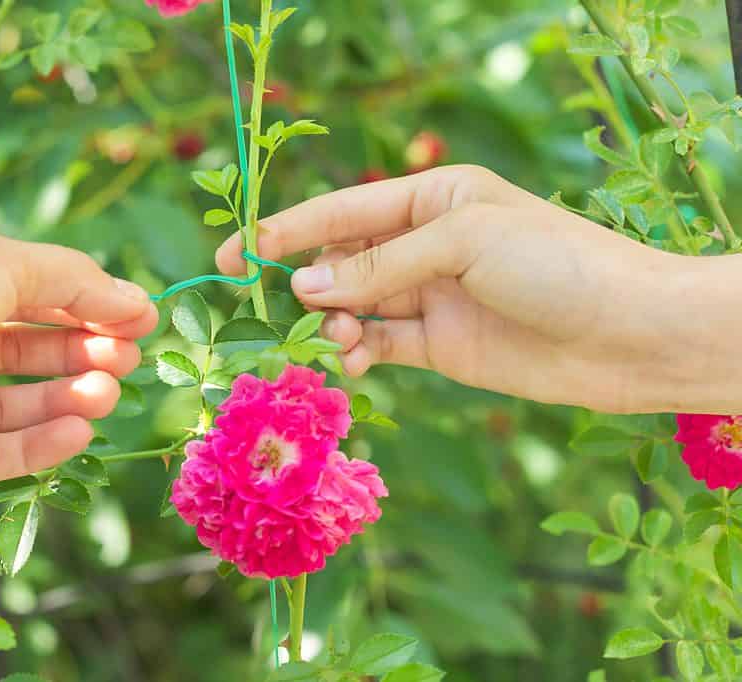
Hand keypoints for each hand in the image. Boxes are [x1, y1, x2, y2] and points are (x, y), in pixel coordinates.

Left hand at [0, 232, 156, 503]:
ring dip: (66, 398)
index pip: (21, 293)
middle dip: (78, 350)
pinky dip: (39, 444)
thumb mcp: (4, 263)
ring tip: (107, 394)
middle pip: (18, 350)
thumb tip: (136, 301)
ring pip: (8, 405)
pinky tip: (81, 430)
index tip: (138, 319)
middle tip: (128, 359)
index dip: (83, 303)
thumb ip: (74, 280)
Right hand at [217, 165, 709, 413]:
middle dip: (311, 283)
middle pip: (343, 260)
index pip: (344, 210)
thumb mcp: (462, 244)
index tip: (237, 253)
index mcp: (434, 198)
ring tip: (338, 340)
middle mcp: (427, 244)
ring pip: (356, 306)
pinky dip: (358, 353)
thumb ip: (378, 266)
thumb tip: (304, 288)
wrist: (627, 334)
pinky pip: (380, 345)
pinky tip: (351, 363)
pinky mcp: (440, 345)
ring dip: (334, 322)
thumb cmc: (553, 264)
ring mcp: (432, 296)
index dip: (286, 229)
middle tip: (290, 307)